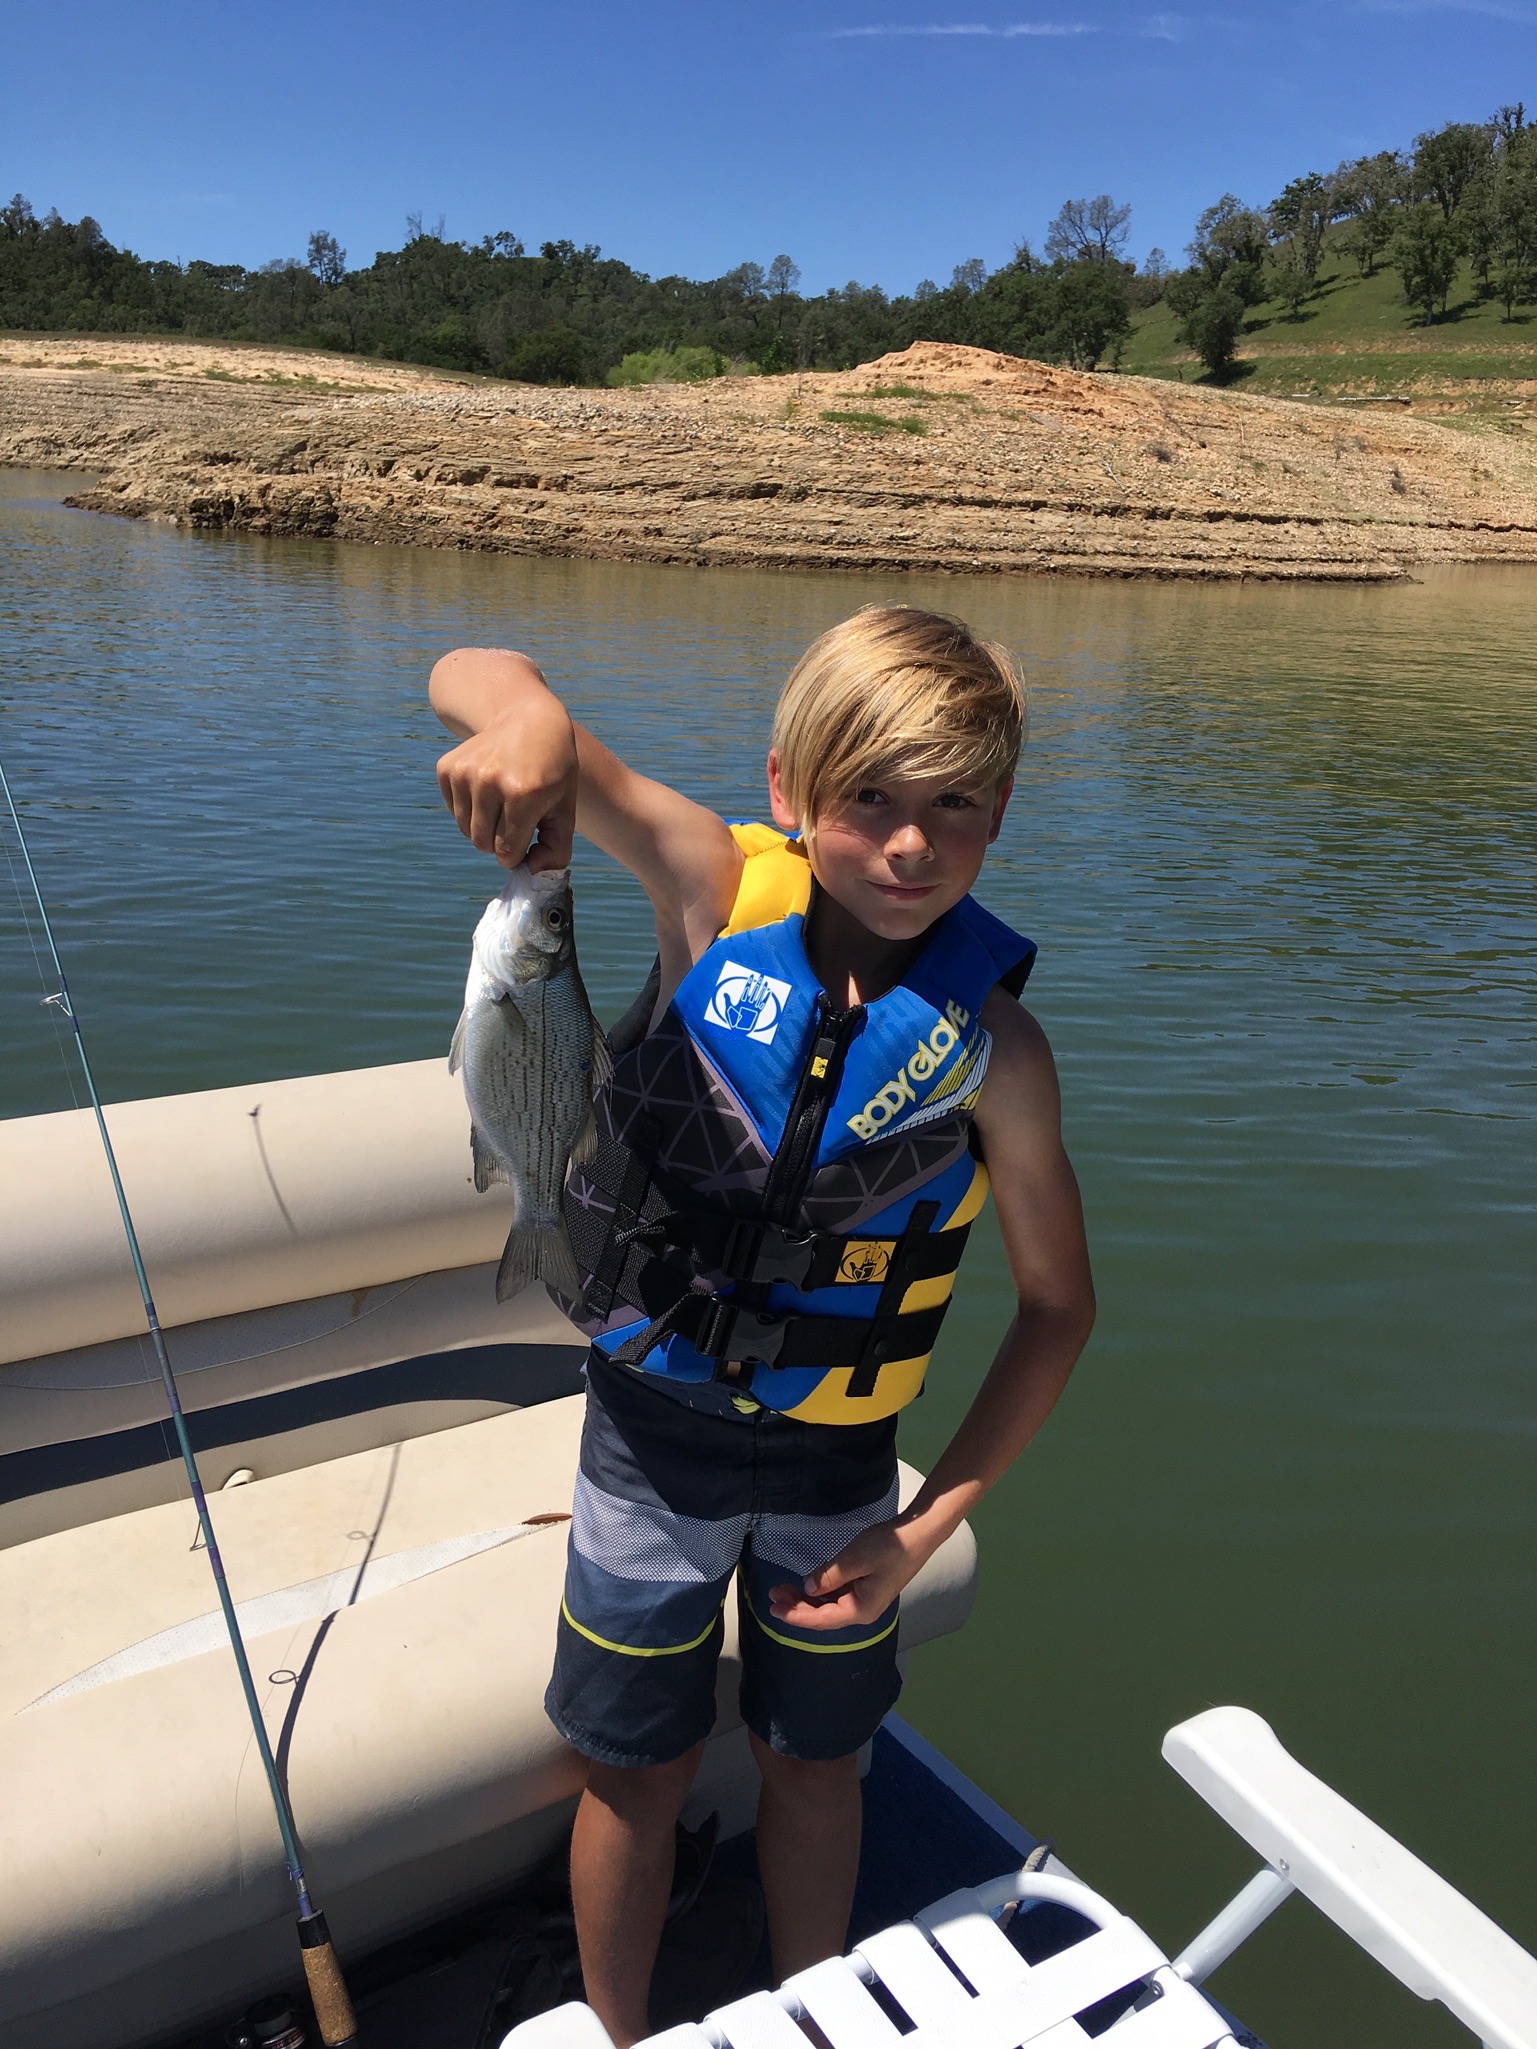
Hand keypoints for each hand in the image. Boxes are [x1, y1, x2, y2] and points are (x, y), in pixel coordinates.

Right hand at [435, 693, 577, 871]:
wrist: (528, 719)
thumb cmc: (552, 770)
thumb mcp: (565, 808)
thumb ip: (557, 849)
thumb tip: (533, 871)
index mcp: (524, 794)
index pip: (506, 852)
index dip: (517, 854)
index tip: (526, 842)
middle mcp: (490, 781)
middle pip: (483, 844)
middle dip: (499, 842)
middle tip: (515, 820)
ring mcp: (465, 772)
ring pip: (465, 830)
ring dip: (484, 826)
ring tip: (502, 802)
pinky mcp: (446, 767)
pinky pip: (453, 810)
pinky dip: (469, 809)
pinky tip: (487, 788)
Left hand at [767, 1515, 942, 1633]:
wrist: (918, 1533)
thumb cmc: (889, 1546)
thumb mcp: (855, 1558)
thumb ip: (829, 1576)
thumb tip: (808, 1588)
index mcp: (860, 1610)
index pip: (821, 1619)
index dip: (795, 1615)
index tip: (773, 1609)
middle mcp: (861, 1610)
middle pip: (822, 1615)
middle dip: (796, 1607)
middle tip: (772, 1595)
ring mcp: (864, 1599)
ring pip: (828, 1605)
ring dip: (806, 1599)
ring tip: (782, 1590)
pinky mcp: (865, 1587)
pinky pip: (836, 1595)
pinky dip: (819, 1591)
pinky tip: (807, 1584)